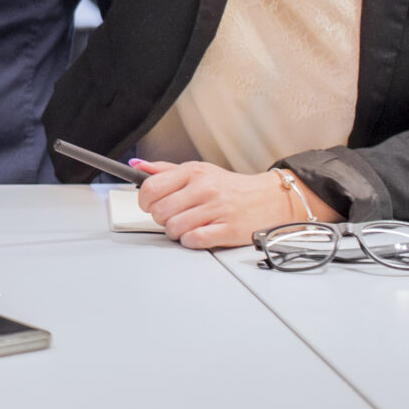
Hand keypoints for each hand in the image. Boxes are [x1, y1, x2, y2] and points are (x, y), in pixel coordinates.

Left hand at [134, 159, 311, 248]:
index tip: (150, 205)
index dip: (145, 201)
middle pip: (160, 212)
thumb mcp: (199, 171)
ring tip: (188, 226)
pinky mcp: (227, 230)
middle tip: (173, 216)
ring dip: (176, 232)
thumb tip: (137, 167)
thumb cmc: (231, 187)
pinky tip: (198, 234)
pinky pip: (193, 240)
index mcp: (194, 172)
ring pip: (174, 228)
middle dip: (162, 219)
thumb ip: (166, 170)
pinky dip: (190, 241)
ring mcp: (217, 210)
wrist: (270, 199)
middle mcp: (205, 189)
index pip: (151, 187)